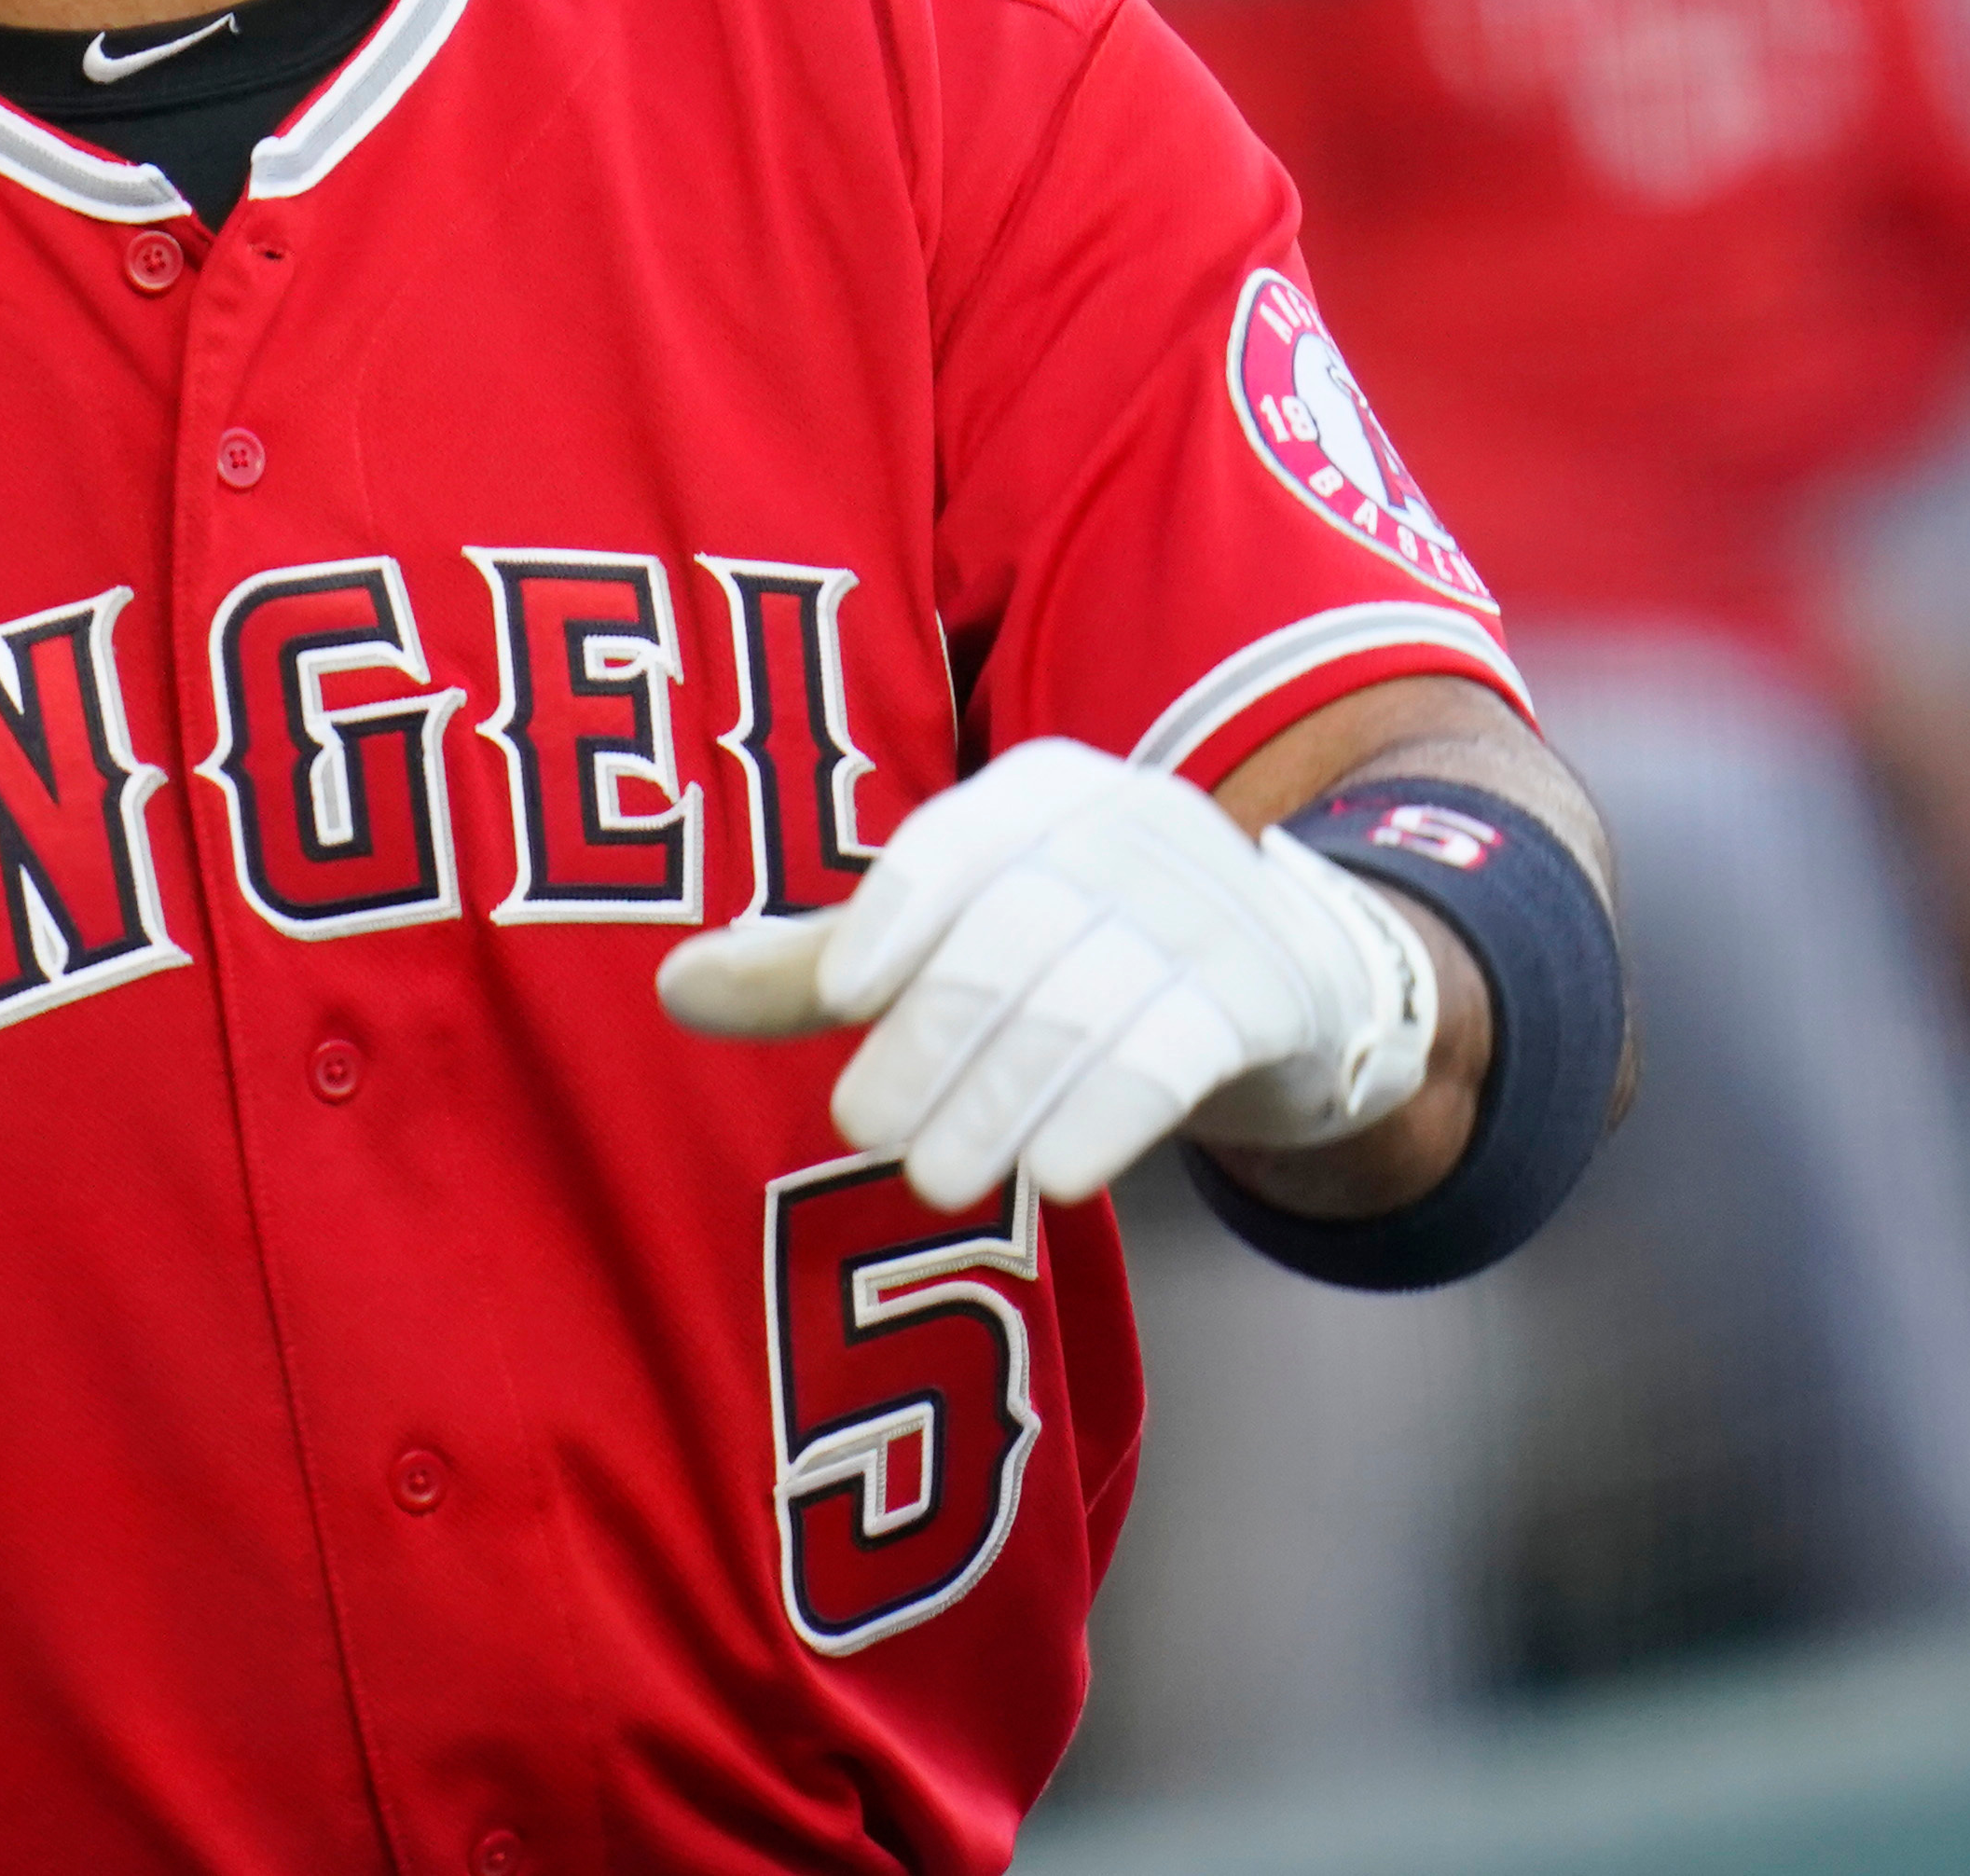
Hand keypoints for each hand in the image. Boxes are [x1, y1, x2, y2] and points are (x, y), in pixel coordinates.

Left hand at [655, 735, 1435, 1210]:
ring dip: (1001, 1097)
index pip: (955, 843)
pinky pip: (1176, 1051)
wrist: (1293, 977)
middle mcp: (1128, 825)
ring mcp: (1207, 904)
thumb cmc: (1080, 952)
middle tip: (863, 1130)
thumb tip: (675, 986)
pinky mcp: (1265, 989)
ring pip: (1086, 1003)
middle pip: (1013, 934)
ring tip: (933, 1178)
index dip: (894, 914)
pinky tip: (1054, 1176)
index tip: (837, 997)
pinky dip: (1106, 1114)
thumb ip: (823, 965)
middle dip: (931, 1037)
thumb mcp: (960, 936)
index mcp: (1041, 791)